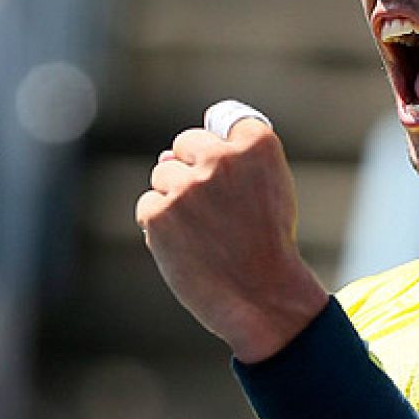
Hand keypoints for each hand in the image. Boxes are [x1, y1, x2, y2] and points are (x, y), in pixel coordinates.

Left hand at [135, 108, 327, 361]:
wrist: (263, 296)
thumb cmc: (266, 243)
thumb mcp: (269, 189)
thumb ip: (229, 161)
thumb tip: (165, 154)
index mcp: (257, 145)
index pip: (223, 122)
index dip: (226, 153)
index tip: (238, 181)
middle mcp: (220, 158)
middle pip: (185, 145)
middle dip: (193, 171)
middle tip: (218, 214)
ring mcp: (187, 185)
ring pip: (163, 176)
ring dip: (176, 200)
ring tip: (206, 234)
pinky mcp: (159, 212)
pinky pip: (149, 206)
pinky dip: (161, 226)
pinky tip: (188, 247)